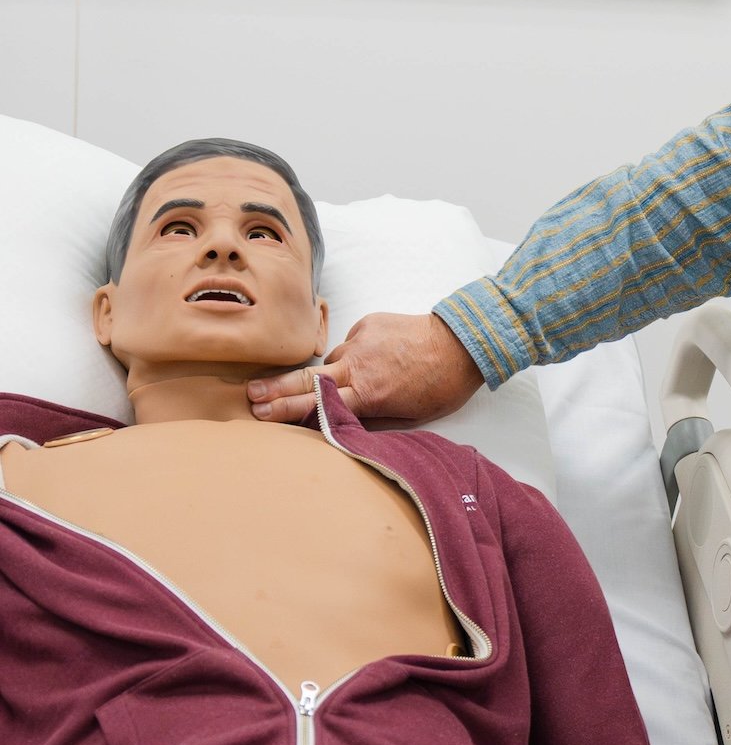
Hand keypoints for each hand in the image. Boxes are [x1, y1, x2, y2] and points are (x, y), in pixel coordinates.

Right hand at [247, 312, 483, 424]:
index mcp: (370, 394)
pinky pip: (351, 343)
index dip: (286, 410)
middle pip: (307, 379)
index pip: (317, 404)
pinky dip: (357, 354)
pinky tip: (377, 360)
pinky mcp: (368, 322)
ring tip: (356, 379)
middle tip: (252, 395)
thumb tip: (341, 421)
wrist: (464, 342)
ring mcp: (361, 340)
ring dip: (331, 373)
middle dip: (277, 388)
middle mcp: (359, 365)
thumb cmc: (442, 386)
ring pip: (332, 361)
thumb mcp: (409, 416)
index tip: (262, 412)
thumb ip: (371, 418)